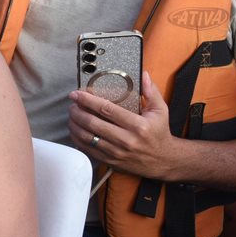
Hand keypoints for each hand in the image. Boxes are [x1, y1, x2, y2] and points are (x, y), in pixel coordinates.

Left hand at [67, 71, 182, 179]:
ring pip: (87, 137)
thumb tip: (144, 75)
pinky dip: (77, 139)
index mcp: (138, 125)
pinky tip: (75, 130)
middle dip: (77, 112)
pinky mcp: (110, 161)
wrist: (163, 161)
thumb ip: (151, 92)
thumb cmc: (159, 133)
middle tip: (72, 104)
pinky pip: (88, 150)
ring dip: (74, 125)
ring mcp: (116, 152)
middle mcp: (126, 140)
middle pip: (93, 123)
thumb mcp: (160, 111)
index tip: (77, 94)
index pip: (107, 110)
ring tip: (71, 115)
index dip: (88, 100)